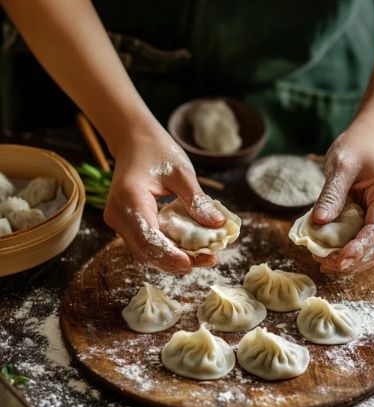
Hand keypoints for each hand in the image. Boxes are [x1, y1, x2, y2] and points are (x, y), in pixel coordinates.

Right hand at [103, 125, 224, 274]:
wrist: (133, 140)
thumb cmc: (156, 150)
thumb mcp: (182, 172)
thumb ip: (197, 200)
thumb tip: (218, 224)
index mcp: (129, 198)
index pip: (148, 237)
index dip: (170, 255)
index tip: (194, 263)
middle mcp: (118, 214)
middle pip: (146, 251)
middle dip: (177, 261)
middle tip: (209, 260)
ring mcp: (119, 221)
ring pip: (145, 252)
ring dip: (173, 258)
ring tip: (204, 257)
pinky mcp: (126, 224)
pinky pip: (146, 244)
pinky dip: (167, 249)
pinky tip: (190, 249)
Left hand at [311, 118, 373, 273]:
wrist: (369, 141)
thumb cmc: (356, 148)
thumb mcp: (340, 165)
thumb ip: (331, 194)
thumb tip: (319, 222)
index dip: (359, 249)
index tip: (339, 260)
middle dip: (354, 261)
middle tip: (325, 265)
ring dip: (353, 261)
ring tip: (325, 263)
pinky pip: (370, 244)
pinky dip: (353, 253)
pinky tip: (333, 254)